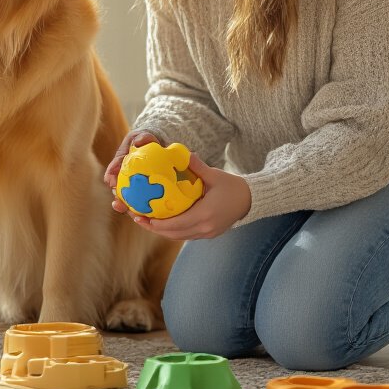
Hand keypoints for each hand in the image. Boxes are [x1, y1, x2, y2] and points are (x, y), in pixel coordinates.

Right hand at [104, 129, 159, 214]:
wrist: (159, 149)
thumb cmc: (148, 142)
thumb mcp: (144, 136)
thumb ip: (142, 138)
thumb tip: (139, 142)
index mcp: (120, 165)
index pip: (112, 172)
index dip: (110, 177)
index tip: (112, 182)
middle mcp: (123, 179)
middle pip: (118, 191)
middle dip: (117, 200)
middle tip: (119, 204)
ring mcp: (133, 188)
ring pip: (129, 201)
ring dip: (129, 210)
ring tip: (133, 216)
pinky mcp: (144, 195)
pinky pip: (143, 205)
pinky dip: (145, 212)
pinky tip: (149, 218)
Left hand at [127, 153, 251, 239]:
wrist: (250, 200)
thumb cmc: (233, 186)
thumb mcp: (215, 175)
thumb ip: (198, 166)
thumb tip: (183, 153)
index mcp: (205, 214)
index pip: (177, 224)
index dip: (158, 223)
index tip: (142, 216)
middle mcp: (205, 227)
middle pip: (174, 233)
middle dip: (154, 228)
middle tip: (137, 217)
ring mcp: (207, 233)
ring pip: (179, 236)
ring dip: (161, 231)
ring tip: (145, 221)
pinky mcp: (208, 234)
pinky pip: (185, 235)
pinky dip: (172, 231)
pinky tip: (161, 222)